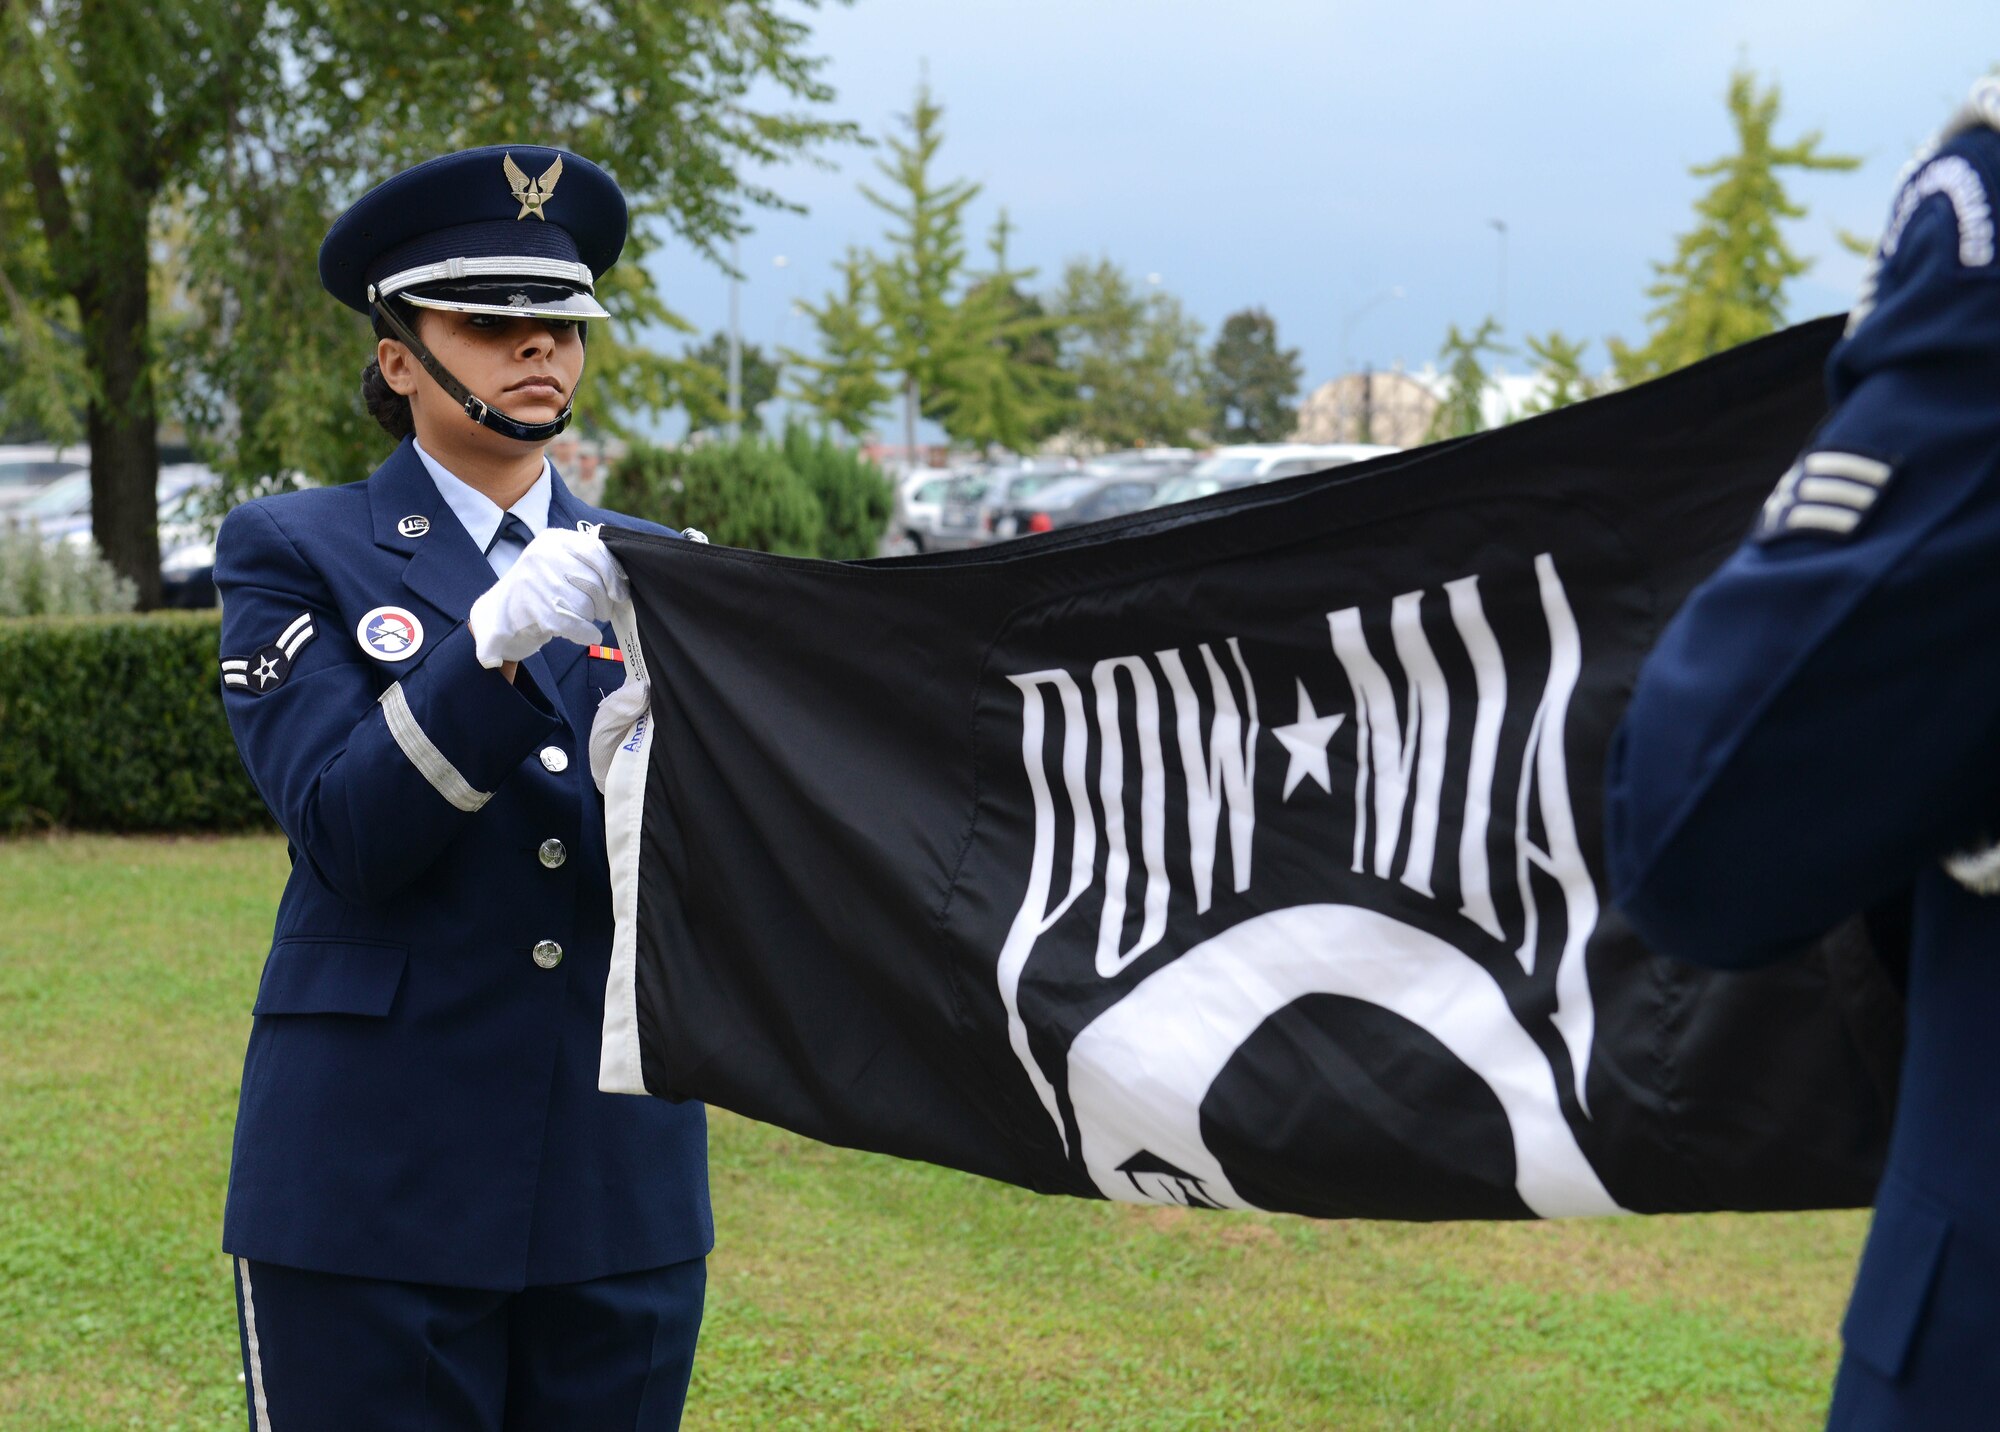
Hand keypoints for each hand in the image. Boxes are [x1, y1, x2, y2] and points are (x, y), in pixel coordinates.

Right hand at [468, 529, 628, 668]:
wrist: (503, 611)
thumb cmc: (543, 586)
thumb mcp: (561, 560)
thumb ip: (590, 561)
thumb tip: (624, 581)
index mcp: (553, 539)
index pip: (594, 551)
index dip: (613, 575)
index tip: (620, 592)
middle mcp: (542, 556)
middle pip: (593, 582)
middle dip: (604, 602)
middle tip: (601, 610)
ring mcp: (536, 582)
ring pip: (585, 605)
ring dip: (591, 617)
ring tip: (582, 617)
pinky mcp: (535, 610)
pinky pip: (575, 625)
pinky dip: (586, 633)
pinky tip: (587, 634)